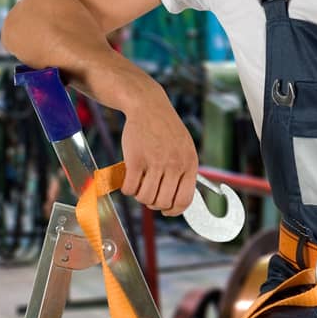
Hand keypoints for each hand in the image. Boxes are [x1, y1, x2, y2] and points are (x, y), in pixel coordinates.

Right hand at [120, 89, 198, 215]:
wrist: (148, 106)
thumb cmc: (166, 130)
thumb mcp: (185, 149)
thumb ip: (184, 171)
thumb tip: (179, 200)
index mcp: (190, 165)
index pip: (184, 200)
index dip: (174, 210)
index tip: (166, 211)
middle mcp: (174, 165)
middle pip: (162, 202)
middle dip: (153, 204)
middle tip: (148, 195)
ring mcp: (155, 162)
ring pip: (145, 197)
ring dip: (139, 196)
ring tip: (139, 185)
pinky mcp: (135, 159)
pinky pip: (129, 188)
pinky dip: (127, 190)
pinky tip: (128, 181)